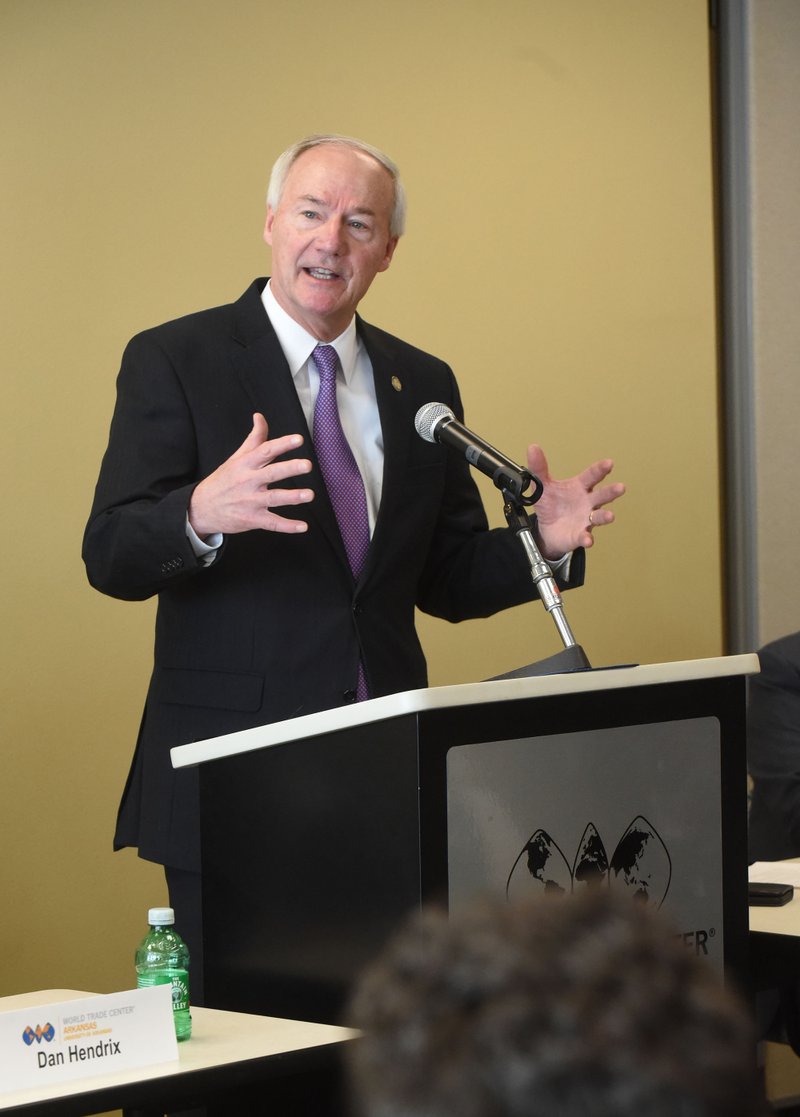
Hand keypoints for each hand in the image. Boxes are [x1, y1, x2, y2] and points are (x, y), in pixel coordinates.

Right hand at [188, 413, 313, 537]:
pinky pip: (272, 523)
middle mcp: (248, 482)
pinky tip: (302, 526)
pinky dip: (288, 526)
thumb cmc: (223, 480)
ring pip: (274, 499)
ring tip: (309, 495)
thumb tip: (260, 416)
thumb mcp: (236, 458)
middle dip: (290, 469)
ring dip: (292, 497)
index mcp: (245, 464)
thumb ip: (254, 439)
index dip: (282, 444)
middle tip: (307, 465)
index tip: (298, 439)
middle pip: (271, 474)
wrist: (201, 508)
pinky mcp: (252, 519)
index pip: (265, 451)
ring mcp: (250, 502)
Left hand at [526, 444, 624, 560]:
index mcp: (580, 487)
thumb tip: (533, 447)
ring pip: (599, 516)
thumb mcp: (542, 486)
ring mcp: (586, 519)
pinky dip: (587, 538)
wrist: (546, 529)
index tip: (609, 463)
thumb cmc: (551, 504)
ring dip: (605, 516)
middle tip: (620, 487)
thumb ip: (539, 468)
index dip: (600, 469)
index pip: (592, 476)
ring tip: (610, 515)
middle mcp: (587, 502)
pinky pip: (585, 536)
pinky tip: (588, 540)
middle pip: (602, 495)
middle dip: (611, 492)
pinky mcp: (580, 534)